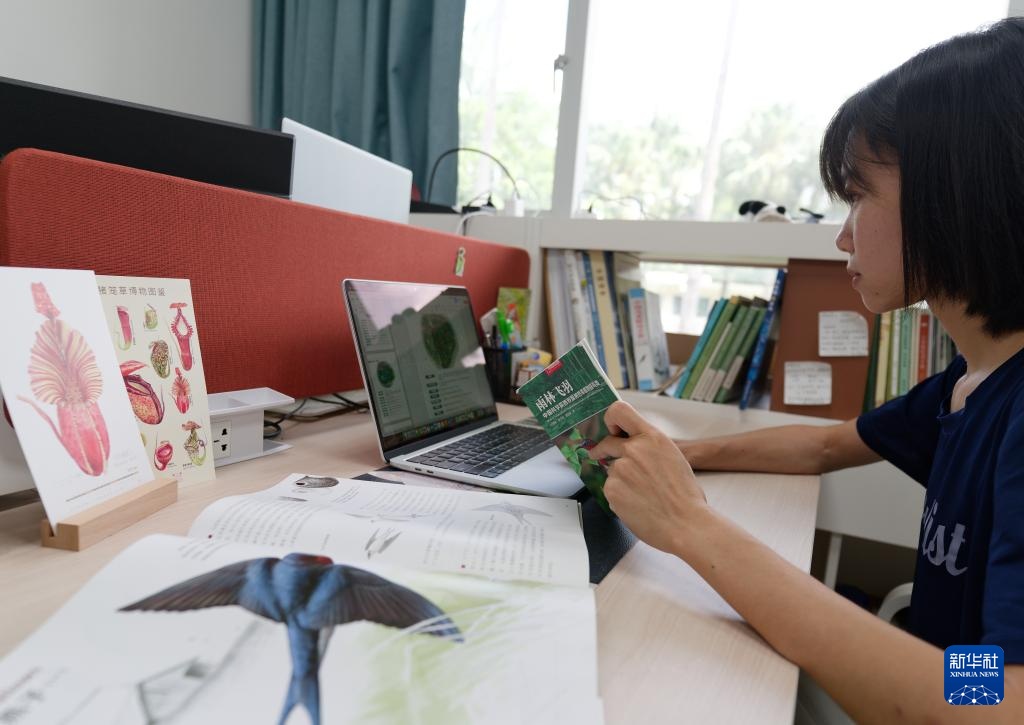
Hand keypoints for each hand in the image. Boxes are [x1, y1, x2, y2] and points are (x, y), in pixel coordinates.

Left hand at [587, 401, 709, 554]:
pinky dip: (619, 497)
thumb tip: (632, 445)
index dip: (610, 419)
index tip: (612, 430)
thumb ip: (649, 447)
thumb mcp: (671, 456)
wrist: (686, 523)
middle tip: (607, 460)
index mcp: (652, 438)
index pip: (619, 411)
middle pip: (606, 443)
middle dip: (603, 451)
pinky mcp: (612, 489)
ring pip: (610, 470)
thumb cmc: (685, 495)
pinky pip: (610, 490)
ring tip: (642, 496)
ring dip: (620, 480)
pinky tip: (637, 506)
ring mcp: (620, 469)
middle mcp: (633, 449)